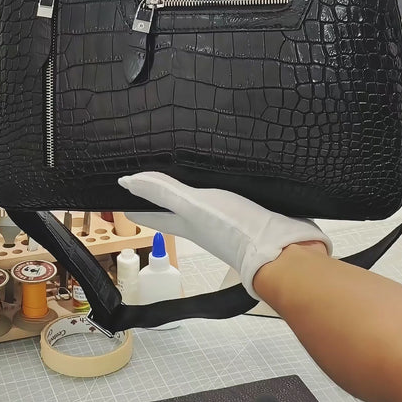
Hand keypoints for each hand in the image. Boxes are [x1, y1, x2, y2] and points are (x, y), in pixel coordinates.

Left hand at [118, 172, 331, 298]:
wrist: (282, 246)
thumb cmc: (233, 227)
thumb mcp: (194, 206)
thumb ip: (164, 193)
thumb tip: (125, 183)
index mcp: (184, 221)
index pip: (151, 211)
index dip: (135, 199)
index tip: (120, 183)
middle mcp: (199, 220)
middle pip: (172, 203)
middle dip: (159, 186)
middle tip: (149, 160)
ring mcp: (221, 216)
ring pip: (197, 195)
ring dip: (187, 180)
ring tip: (180, 155)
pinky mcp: (243, 208)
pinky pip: (221, 190)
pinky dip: (214, 178)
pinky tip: (218, 164)